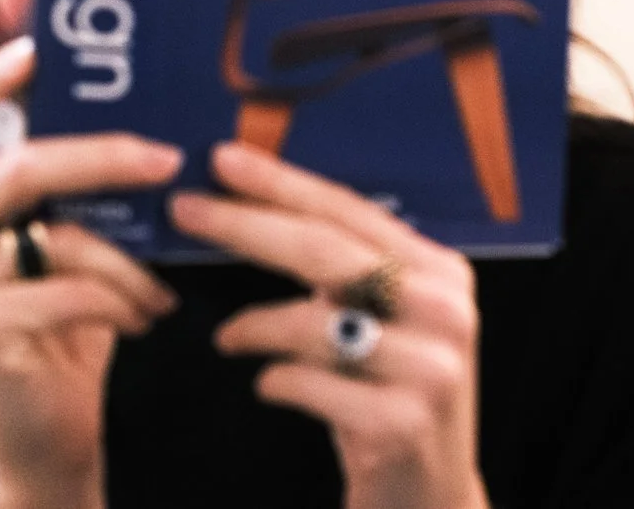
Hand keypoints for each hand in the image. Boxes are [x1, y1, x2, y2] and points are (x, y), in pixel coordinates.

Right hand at [0, 37, 185, 508]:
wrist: (43, 433)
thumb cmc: (54, 327)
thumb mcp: (46, 243)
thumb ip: (54, 187)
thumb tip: (127, 104)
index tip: (37, 51)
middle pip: (17, 166)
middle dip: (105, 157)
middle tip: (169, 159)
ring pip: (59, 236)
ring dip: (128, 262)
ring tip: (160, 285)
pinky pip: (70, 288)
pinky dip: (120, 301)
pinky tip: (141, 319)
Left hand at [172, 144, 489, 508]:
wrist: (429, 498)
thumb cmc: (387, 394)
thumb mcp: (384, 321)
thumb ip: (344, 270)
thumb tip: (253, 204)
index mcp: (441, 270)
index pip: (350, 211)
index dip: (282, 183)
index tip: (222, 159)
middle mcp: (446, 310)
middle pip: (328, 253)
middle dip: (247, 226)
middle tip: (186, 211)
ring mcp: (430, 368)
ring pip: (315, 322)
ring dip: (254, 326)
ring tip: (228, 336)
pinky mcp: (403, 423)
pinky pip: (311, 384)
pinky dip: (275, 380)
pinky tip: (267, 385)